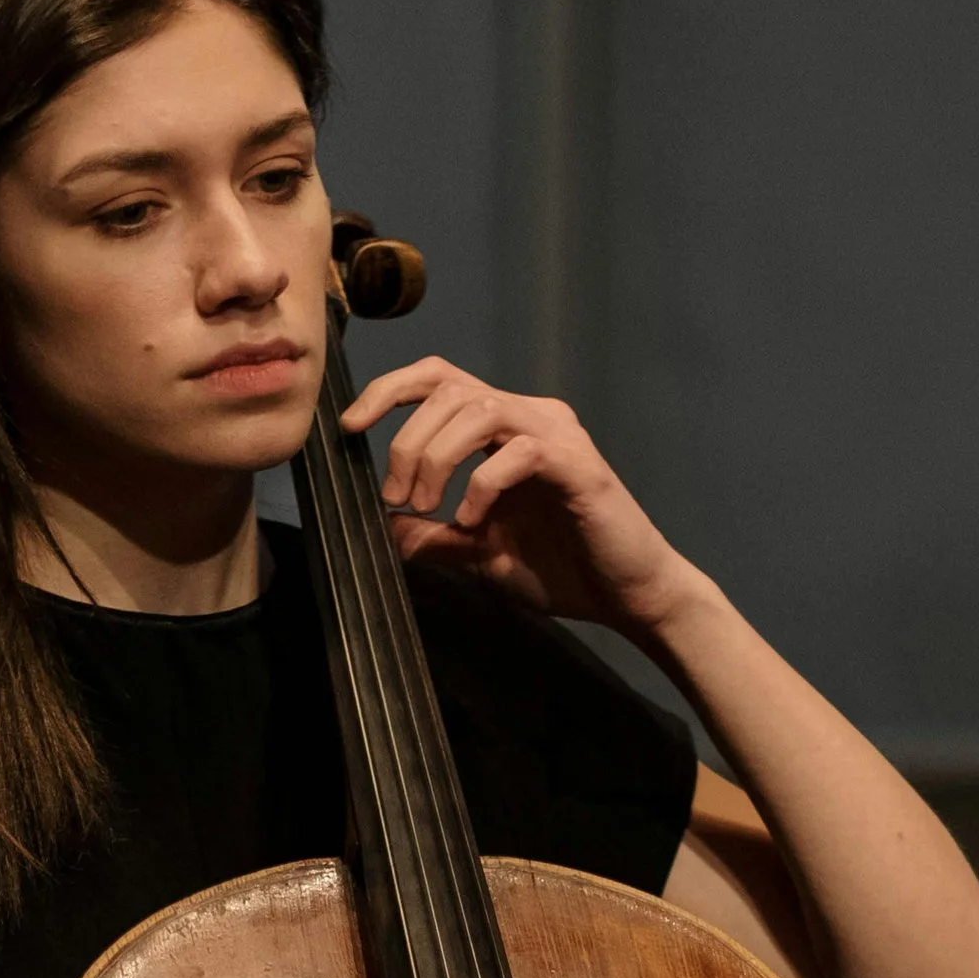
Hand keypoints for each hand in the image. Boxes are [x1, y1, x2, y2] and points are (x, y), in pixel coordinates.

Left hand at [343, 359, 702, 640]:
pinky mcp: (577, 463)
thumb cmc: (563, 570)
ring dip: (437, 457)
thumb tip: (386, 525)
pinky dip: (482, 484)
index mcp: (504, 428)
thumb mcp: (479, 556)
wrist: (627, 596)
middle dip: (407, 441)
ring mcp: (555, 435)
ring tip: (429, 507)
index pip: (438, 381)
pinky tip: (474, 522)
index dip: (389, 391)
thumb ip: (434, 538)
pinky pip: (517, 451)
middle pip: (449, 389)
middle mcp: (529, 416)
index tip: (351, 429)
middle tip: (398, 497)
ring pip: (478, 410)